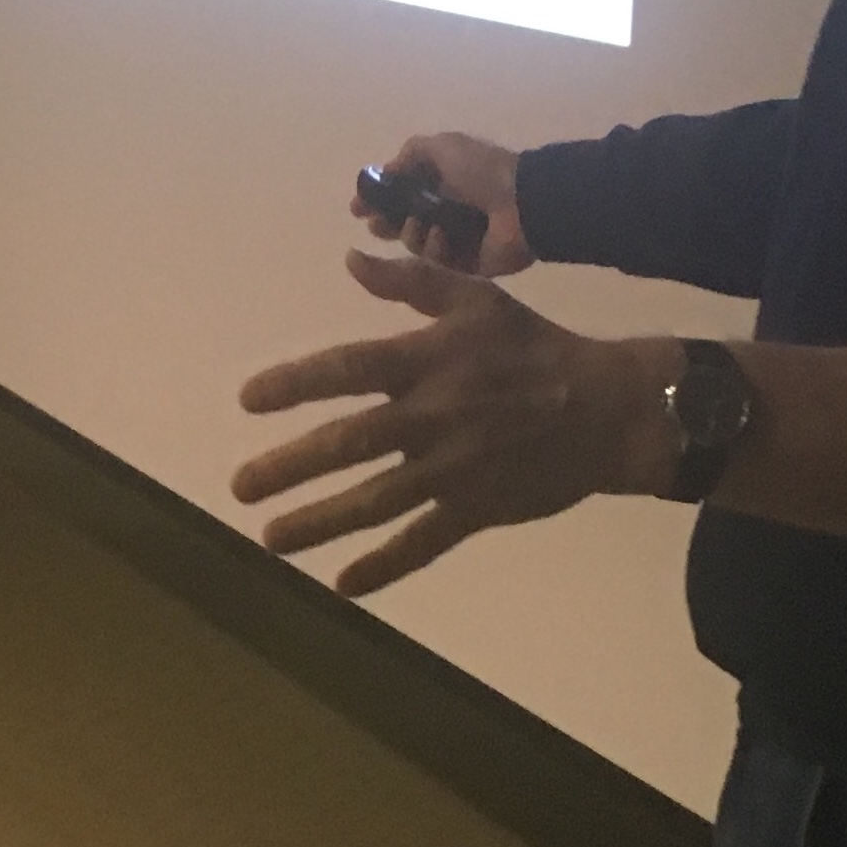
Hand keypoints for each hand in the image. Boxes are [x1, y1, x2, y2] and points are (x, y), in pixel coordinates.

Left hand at [232, 248, 678, 595]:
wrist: (605, 407)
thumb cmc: (534, 347)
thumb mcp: (478, 299)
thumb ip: (412, 281)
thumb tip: (351, 260)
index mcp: (429, 361)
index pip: (348, 370)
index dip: (294, 383)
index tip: (248, 401)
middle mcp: (432, 417)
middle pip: (348, 445)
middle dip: (288, 467)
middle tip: (240, 486)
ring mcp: (453, 469)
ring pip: (374, 501)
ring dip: (319, 522)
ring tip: (270, 539)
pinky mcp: (475, 508)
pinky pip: (423, 543)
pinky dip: (384, 566)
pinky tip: (345, 585)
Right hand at [353, 130, 531, 276]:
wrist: (521, 204)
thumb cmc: (481, 170)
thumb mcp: (443, 147)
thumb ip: (410, 155)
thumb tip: (385, 170)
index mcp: (439, 182)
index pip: (398, 195)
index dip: (376, 201)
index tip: (357, 209)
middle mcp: (443, 210)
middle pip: (399, 223)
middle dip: (385, 223)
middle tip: (379, 224)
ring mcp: (454, 240)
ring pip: (414, 244)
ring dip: (411, 234)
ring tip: (422, 224)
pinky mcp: (465, 266)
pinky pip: (437, 264)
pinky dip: (436, 249)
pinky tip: (445, 237)